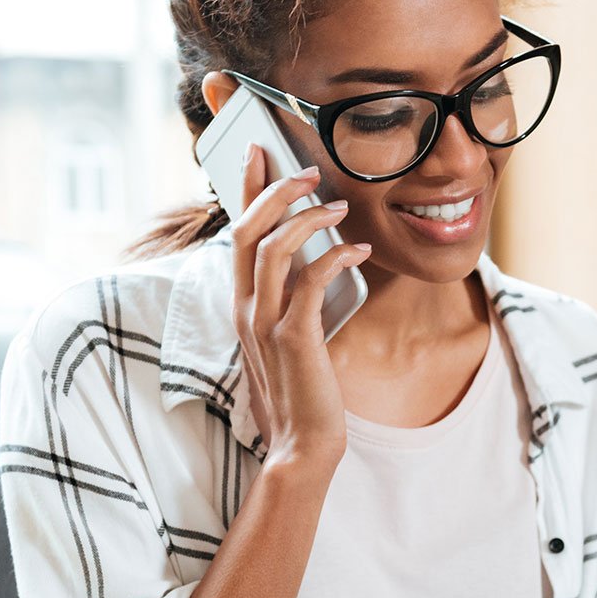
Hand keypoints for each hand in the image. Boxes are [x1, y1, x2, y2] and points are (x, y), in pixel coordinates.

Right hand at [231, 144, 371, 467]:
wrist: (301, 446)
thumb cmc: (300, 395)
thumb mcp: (286, 341)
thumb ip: (289, 304)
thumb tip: (311, 268)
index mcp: (243, 306)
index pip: (237, 234)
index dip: (246, 189)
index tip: (260, 152)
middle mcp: (246, 309)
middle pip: (247, 230)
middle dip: (274, 189)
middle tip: (307, 168)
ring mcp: (266, 323)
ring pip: (273, 247)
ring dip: (307, 218)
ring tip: (338, 205)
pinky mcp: (293, 337)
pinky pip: (310, 279)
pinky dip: (336, 256)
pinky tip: (358, 251)